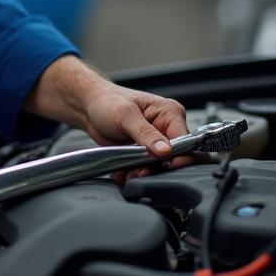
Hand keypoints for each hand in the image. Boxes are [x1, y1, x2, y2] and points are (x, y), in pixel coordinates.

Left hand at [27, 55, 188, 161]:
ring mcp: (157, 141)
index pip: (185, 141)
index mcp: (169, 113)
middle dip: (157, 168)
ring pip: (161, 167)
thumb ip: (145, 133)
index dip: (178, 157)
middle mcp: (167, 127)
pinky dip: (136, 173)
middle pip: (175, 158)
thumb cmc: (107, 101)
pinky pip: (147, 169)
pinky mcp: (146, 152)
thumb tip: (166, 151)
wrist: (89, 107)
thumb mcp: (125, 115)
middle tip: (140, 171)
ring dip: (145, 173)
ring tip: (130, 172)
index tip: (164, 167)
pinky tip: (125, 172)